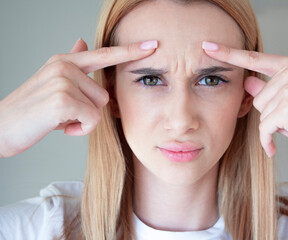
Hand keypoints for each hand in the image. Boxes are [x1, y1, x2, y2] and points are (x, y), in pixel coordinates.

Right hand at [0, 38, 157, 157]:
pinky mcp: (62, 99)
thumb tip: (83, 42)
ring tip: (61, 119)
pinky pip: (92, 120)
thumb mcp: (52, 82)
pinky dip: (79, 130)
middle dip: (88, 110)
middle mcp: (65, 66)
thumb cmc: (32, 109)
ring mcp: (63, 80)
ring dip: (83, 121)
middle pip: (104, 94)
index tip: (153, 45)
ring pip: (99, 108)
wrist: (1, 127)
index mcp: (65, 62)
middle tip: (65, 114)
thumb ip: (73, 63)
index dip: (130, 50)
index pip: (104, 54)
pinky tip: (61, 127)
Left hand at [202, 41, 287, 170]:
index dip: (229, 53)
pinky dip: (268, 140)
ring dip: (273, 126)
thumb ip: (269, 90)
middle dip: (271, 113)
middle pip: (257, 97)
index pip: (255, 58)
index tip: (208, 46)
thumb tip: (248, 82)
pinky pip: (264, 127)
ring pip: (261, 112)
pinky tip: (277, 145)